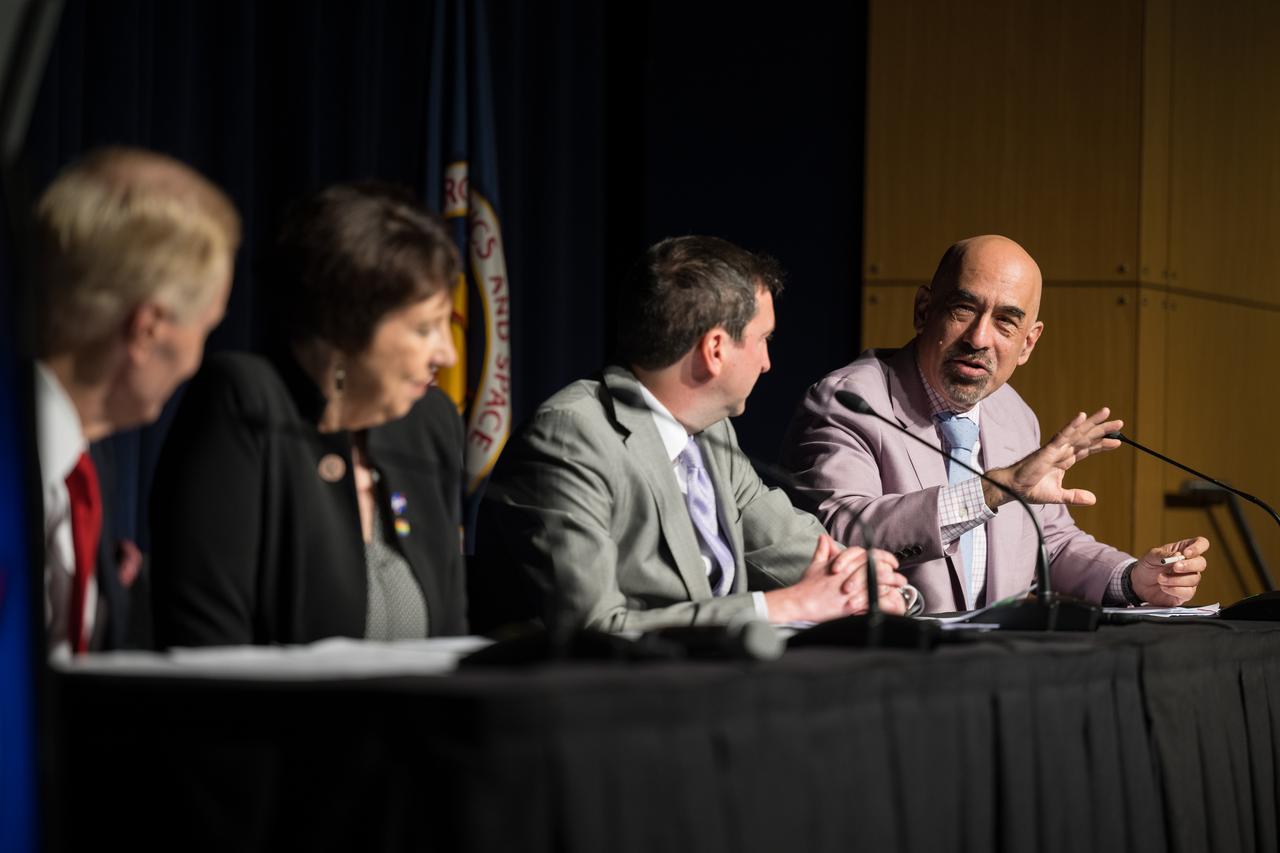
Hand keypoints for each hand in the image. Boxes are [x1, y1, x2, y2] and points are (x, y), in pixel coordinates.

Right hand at [764, 535, 907, 622]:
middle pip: (876, 566)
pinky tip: (889, 598)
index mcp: (842, 563)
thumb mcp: (815, 565)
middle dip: (891, 570)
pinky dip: (882, 598)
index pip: (867, 554)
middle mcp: (847, 574)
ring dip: (891, 583)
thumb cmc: (807, 586)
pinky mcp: (850, 605)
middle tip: (899, 575)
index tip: (890, 561)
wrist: (799, 603)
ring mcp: (850, 589)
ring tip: (899, 586)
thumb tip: (824, 538)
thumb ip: (822, 550)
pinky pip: (871, 600)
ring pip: (877, 581)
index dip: (883, 557)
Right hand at [982, 407, 1121, 507]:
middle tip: (1120, 422)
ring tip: (1107, 412)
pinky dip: (1072, 425)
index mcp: (1065, 460)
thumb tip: (1093, 500)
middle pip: (1087, 437)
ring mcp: (1056, 448)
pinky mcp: (1048, 450)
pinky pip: (1062, 435)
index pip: (1088, 448)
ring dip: (1093, 422)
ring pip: (1078, 432)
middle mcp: (1063, 451)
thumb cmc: (1031, 489)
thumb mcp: (1058, 495)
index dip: (1102, 444)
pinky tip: (1082, 417)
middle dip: (1103, 429)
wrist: (1014, 488)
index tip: (1118, 441)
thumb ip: (1074, 496)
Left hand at [1129, 536, 1209, 605]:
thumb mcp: (1150, 556)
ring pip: (1194, 579)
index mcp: (1183, 550)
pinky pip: (1188, 592)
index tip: (1186, 553)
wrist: (1139, 584)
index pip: (1201, 544)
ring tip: (1160, 578)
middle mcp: (1190, 564)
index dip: (1198, 547)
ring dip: (1175, 579)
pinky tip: (1164, 587)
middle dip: (1189, 565)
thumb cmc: (1148, 566)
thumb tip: (1177, 555)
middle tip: (1174, 567)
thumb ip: (1162, 554)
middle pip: (1201, 563)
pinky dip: (1175, 590)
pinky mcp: (1186, 593)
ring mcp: (1189, 579)